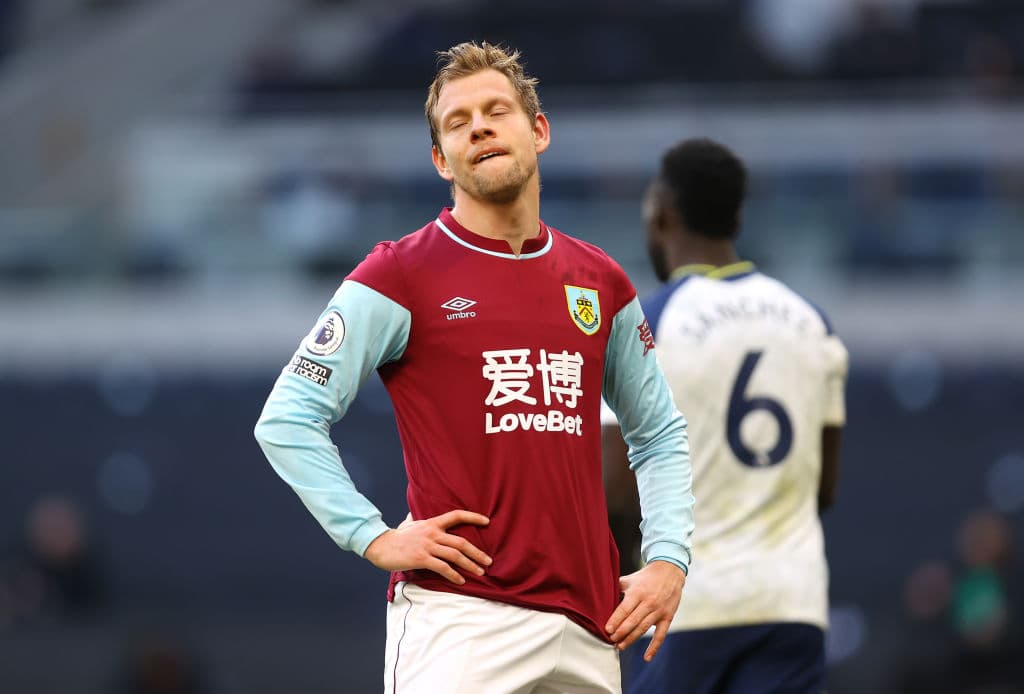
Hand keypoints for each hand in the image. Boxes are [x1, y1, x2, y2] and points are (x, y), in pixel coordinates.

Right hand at [363, 510, 491, 584]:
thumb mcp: (407, 523)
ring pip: (455, 555)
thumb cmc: (395, 536)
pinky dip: (454, 574)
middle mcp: (432, 533)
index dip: (473, 517)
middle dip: (477, 552)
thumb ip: (414, 518)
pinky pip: (442, 567)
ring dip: (470, 565)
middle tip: (488, 561)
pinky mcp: (421, 558)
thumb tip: (412, 512)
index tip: (487, 521)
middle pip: (461, 542)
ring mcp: (427, 546)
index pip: (456, 516)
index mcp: (432, 523)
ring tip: (480, 572)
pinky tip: (461, 580)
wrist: (380, 545)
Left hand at [605, 560, 685, 661]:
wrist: (670, 571)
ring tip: (621, 646)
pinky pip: (660, 635)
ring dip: (631, 639)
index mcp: (638, 592)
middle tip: (611, 640)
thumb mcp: (631, 579)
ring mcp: (659, 611)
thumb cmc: (647, 576)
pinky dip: (654, 647)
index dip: (616, 620)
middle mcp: (649, 602)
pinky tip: (646, 657)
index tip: (607, 629)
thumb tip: (601, 595)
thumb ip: (617, 587)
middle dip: (621, 632)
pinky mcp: (667, 617)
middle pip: (633, 621)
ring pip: (643, 628)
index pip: (625, 609)